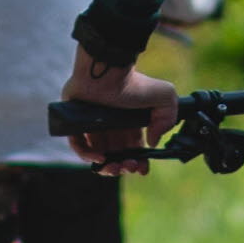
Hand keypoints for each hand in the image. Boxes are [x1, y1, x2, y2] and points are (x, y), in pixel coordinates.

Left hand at [57, 42, 177, 170]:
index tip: (143, 170)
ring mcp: (93, 125)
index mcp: (130, 121)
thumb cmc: (134, 83)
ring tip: (116, 167)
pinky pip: (79, 146)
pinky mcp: (76, 123)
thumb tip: (153, 142)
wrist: (108, 72)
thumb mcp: (165, 96)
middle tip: (130, 167)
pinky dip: (88, 156)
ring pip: (99, 154)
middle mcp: (111, 125)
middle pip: (117, 154)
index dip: (139, 161)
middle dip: (125, 166)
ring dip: (108, 166)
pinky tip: (100, 158)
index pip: (133, 148)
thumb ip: (167, 119)